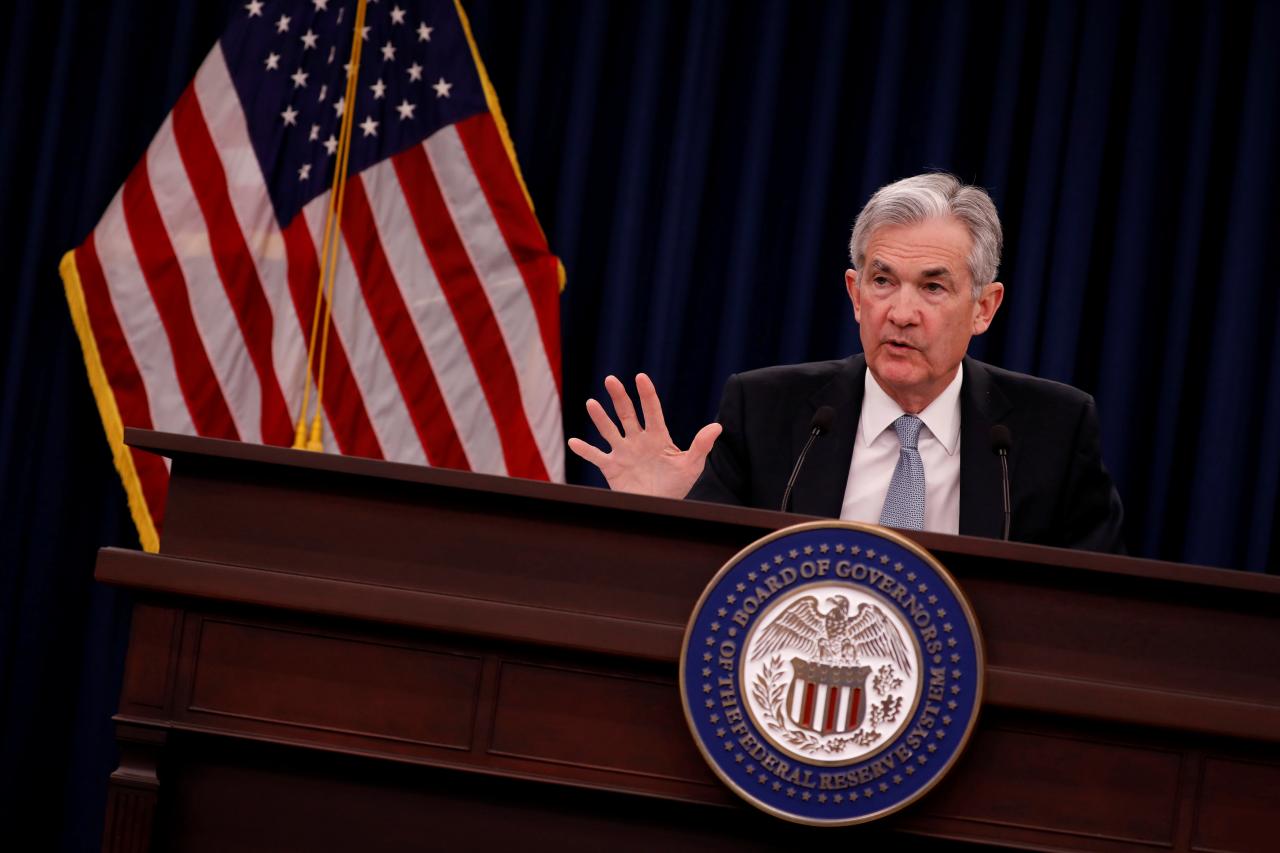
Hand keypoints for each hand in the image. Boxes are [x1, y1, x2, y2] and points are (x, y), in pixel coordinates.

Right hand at [567, 373, 721, 497]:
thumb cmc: (677, 485)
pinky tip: (574, 442)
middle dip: (619, 397)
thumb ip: (701, 445)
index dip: (646, 394)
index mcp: (657, 436)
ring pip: (609, 430)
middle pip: (626, 414)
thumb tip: (717, 427)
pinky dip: (585, 450)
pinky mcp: (612, 467)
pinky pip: (596, 456)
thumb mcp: (692, 465)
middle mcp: (637, 440)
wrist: (660, 507)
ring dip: (600, 418)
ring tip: (591, 403)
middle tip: (611, 380)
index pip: (651, 410)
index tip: (640, 377)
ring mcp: (623, 452)